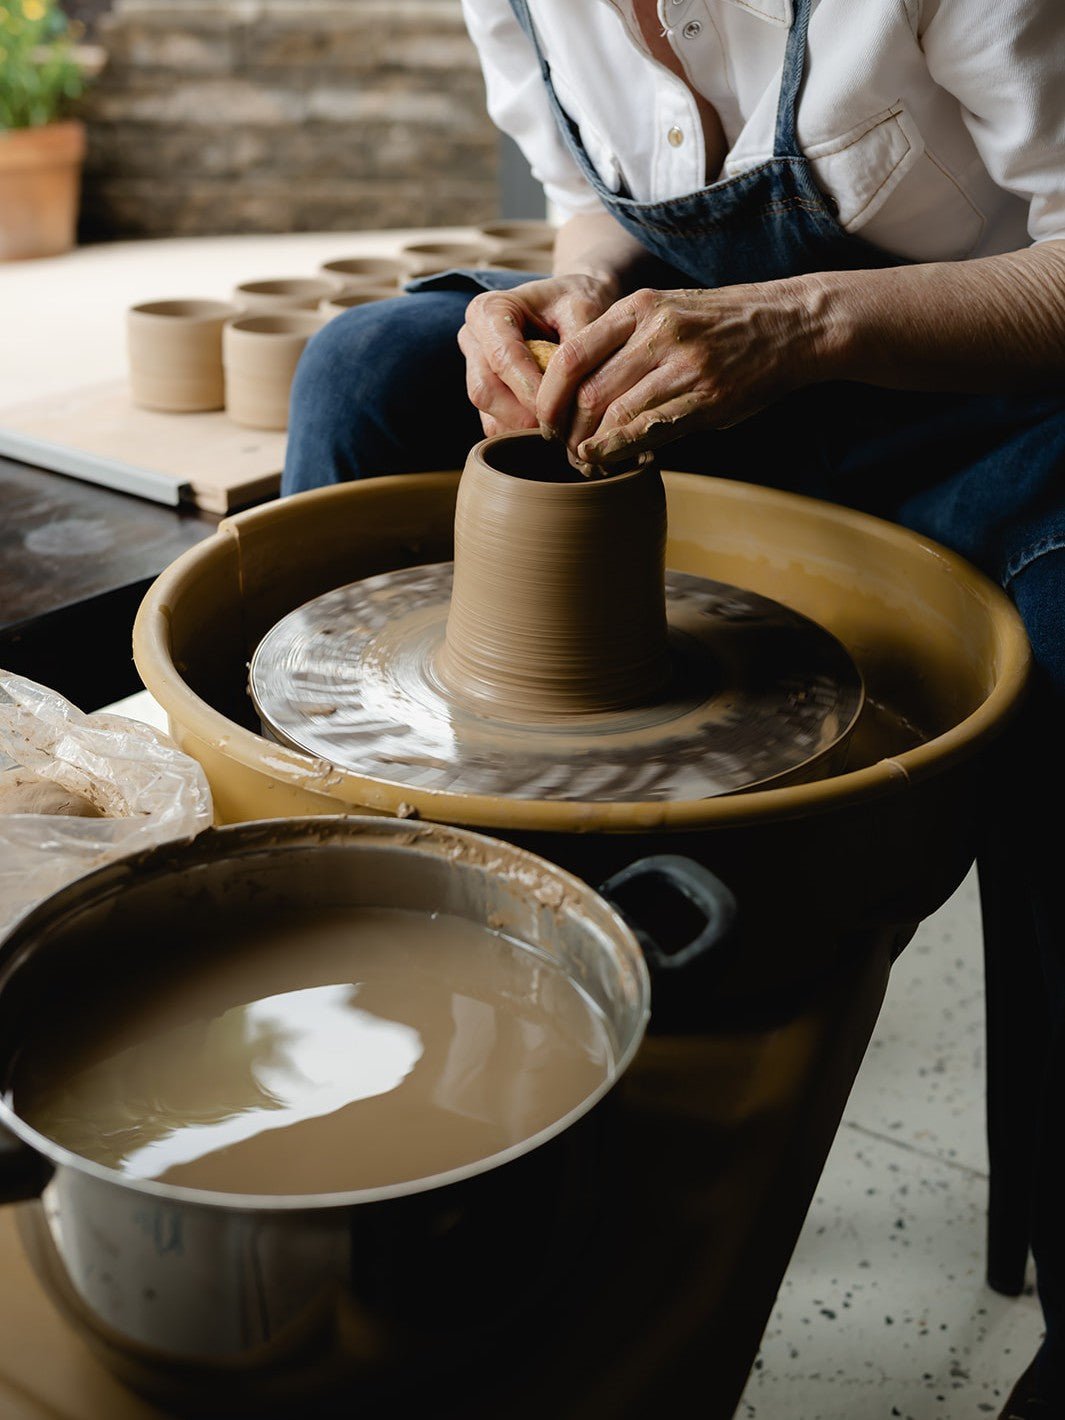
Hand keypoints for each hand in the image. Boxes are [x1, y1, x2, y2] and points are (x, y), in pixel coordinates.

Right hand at [457, 273, 617, 436]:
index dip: (530, 387)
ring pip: (488, 415)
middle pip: (485, 391)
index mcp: (488, 310)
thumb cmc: (578, 302)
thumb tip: (576, 392)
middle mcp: (473, 340)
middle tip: (563, 426)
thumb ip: (578, 345)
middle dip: (525, 414)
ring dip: (525, 430)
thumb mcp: (585, 309)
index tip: (562, 406)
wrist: (574, 306)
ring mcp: (475, 370)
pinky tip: (553, 429)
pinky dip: (524, 436)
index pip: (502, 358)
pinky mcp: (486, 396)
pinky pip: (497, 427)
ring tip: (563, 428)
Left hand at [536, 281, 828, 464]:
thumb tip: (582, 397)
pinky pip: (652, 431)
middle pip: (588, 393)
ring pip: (615, 417)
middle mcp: (657, 333)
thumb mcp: (668, 313)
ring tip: (587, 463)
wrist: (790, 324)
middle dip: (568, 432)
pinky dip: (624, 452)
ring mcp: (684, 366)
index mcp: (639, 308)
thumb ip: (626, 347)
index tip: (544, 421)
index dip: (549, 397)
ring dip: (593, 448)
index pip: (571, 355)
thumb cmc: (723, 325)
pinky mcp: (708, 398)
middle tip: (564, 451)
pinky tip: (614, 462)